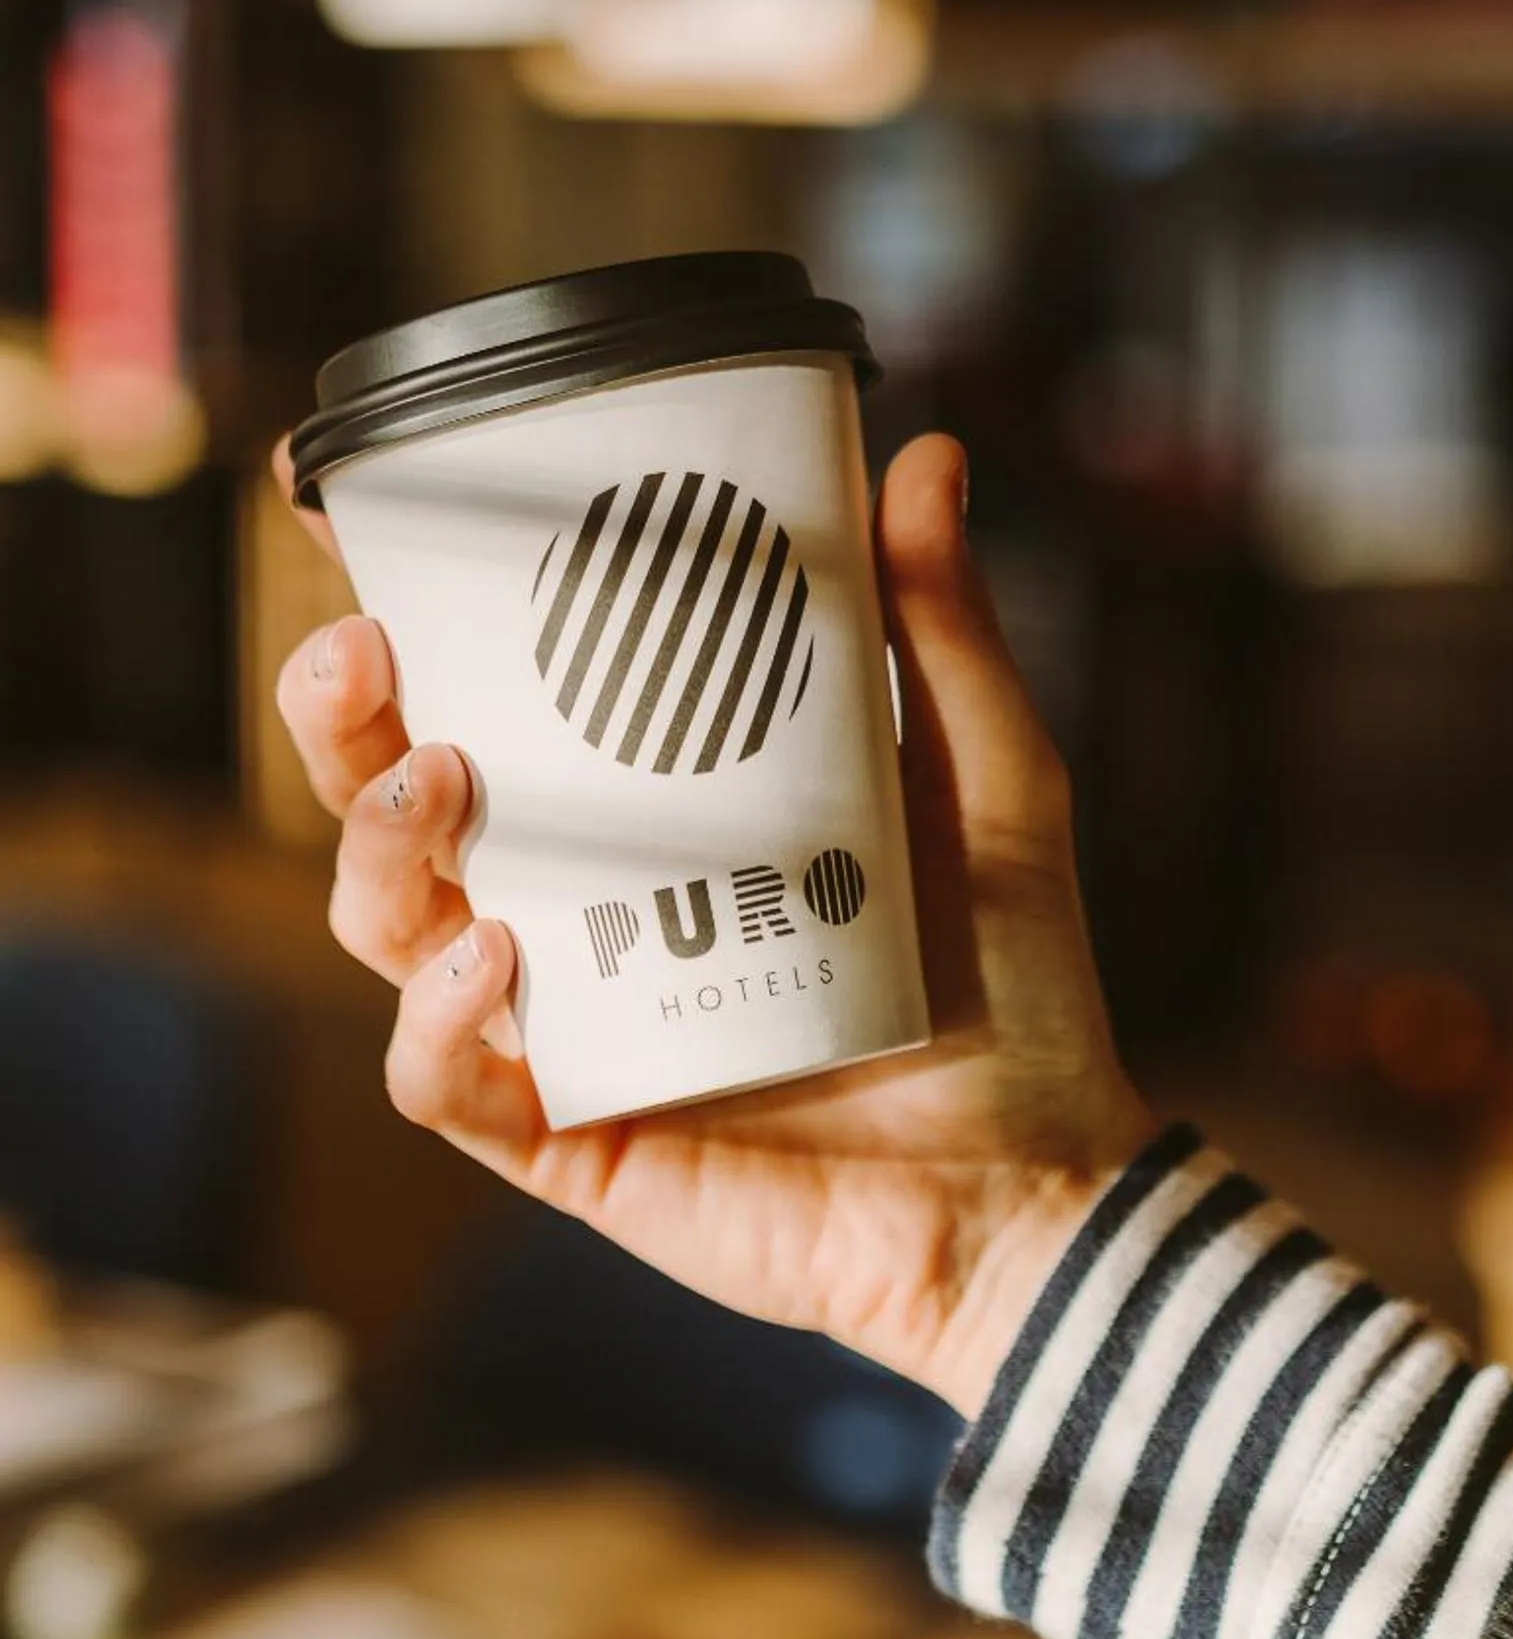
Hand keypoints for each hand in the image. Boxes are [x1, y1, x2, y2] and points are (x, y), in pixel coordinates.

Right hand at [274, 433, 1152, 1416]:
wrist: (1044, 1183)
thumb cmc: (1015, 985)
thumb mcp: (985, 779)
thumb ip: (942, 631)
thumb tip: (925, 455)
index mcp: (645, 815)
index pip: (486, 702)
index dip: (397, 620)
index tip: (345, 513)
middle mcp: (579, 913)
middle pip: (392, 807)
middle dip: (342, 722)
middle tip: (366, 647)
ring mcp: (565, 1028)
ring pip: (387, 928)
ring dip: (376, 845)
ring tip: (443, 780)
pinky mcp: (574, 1139)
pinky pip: (446, 1083)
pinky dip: (437, 1018)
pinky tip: (492, 952)